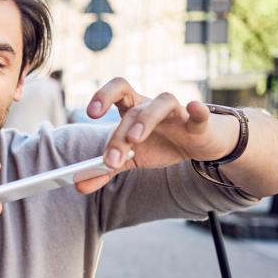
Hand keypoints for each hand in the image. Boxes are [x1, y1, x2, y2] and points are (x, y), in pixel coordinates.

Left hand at [75, 78, 239, 193]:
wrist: (198, 145)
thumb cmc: (161, 144)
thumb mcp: (131, 158)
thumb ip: (105, 170)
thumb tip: (79, 185)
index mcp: (133, 109)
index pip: (116, 91)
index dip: (103, 96)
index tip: (91, 113)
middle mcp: (152, 106)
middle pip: (134, 109)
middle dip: (120, 132)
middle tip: (110, 157)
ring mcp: (176, 112)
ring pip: (162, 103)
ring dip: (147, 119)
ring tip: (136, 140)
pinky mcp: (199, 124)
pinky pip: (199, 114)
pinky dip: (197, 111)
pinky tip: (194, 108)